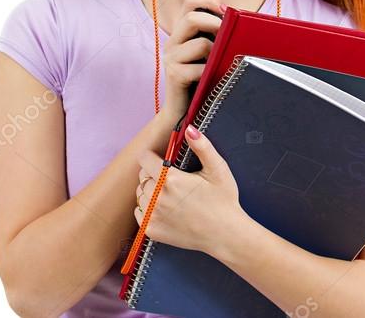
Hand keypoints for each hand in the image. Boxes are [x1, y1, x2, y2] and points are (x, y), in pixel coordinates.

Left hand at [135, 124, 244, 254]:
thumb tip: (189, 129)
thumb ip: (202, 146)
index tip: (163, 161)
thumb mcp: (217, 169)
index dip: (153, 157)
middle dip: (153, 174)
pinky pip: (139, 213)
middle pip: (142, 176)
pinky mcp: (152, 230)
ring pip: (140, 194)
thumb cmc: (224, 200)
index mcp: (170, 179)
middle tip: (170, 180)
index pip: (144, 159)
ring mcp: (153, 215)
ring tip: (169, 195)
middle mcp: (157, 197)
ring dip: (150, 191)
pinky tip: (165, 209)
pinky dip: (147, 209)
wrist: (225, 234)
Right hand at [157, 0, 224, 122]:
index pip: (189, 2)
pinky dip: (212, 72)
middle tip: (230, 37)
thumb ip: (218, 37)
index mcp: (181, 33)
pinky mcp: (174, 74)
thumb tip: (242, 20)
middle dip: (216, 24)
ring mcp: (171, 58)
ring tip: (220, 65)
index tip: (226, 11)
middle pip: (192, 18)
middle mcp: (172, 42)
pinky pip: (200, 67)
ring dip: (217, 53)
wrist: (184, 113)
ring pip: (201, 43)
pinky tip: (214, 80)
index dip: (208, 0)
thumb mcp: (210, 54)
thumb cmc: (203, 82)